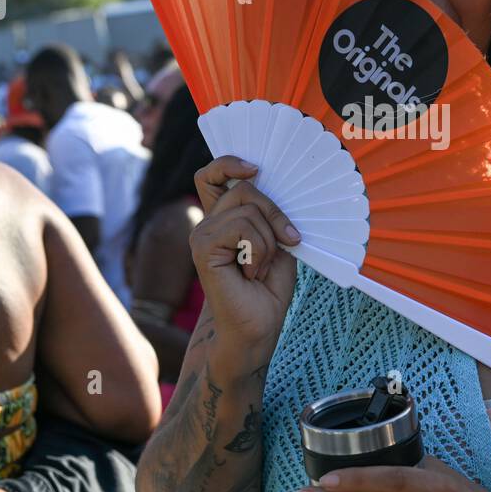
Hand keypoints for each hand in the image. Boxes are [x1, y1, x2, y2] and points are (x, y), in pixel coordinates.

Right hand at [190, 156, 299, 366]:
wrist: (259, 328)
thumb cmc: (268, 288)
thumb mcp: (277, 243)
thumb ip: (269, 215)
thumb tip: (272, 187)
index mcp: (224, 219)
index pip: (212, 176)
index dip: (229, 163)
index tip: (255, 168)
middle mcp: (208, 223)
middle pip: (244, 188)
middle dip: (275, 212)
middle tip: (288, 240)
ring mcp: (202, 234)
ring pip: (248, 209)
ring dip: (269, 240)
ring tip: (261, 268)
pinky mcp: (202, 248)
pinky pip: (242, 228)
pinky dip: (258, 250)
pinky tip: (250, 273)